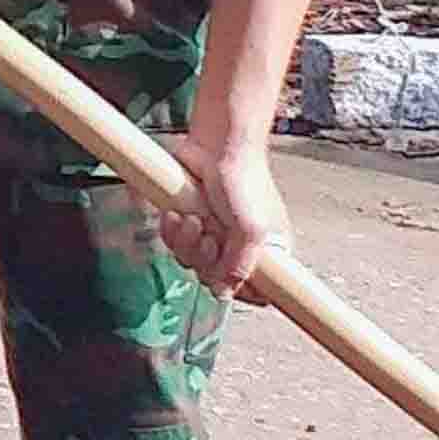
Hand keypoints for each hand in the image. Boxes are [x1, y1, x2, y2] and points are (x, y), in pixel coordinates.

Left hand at [161, 120, 288, 299]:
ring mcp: (214, 235)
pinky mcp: (190, 222)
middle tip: (209, 237)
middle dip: (205, 259)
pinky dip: (172, 233)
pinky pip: (175, 244)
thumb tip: (224, 293)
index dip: (240, 290)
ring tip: (192, 219)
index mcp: (267, 251)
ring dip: (186, 243)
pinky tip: (175, 215)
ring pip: (191, 262)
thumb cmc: (243, 180)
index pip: (258, 291)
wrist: (217, 145)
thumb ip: (240, 266)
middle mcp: (240, 246)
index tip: (226, 276)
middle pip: (216, 279)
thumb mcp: (251, 230)